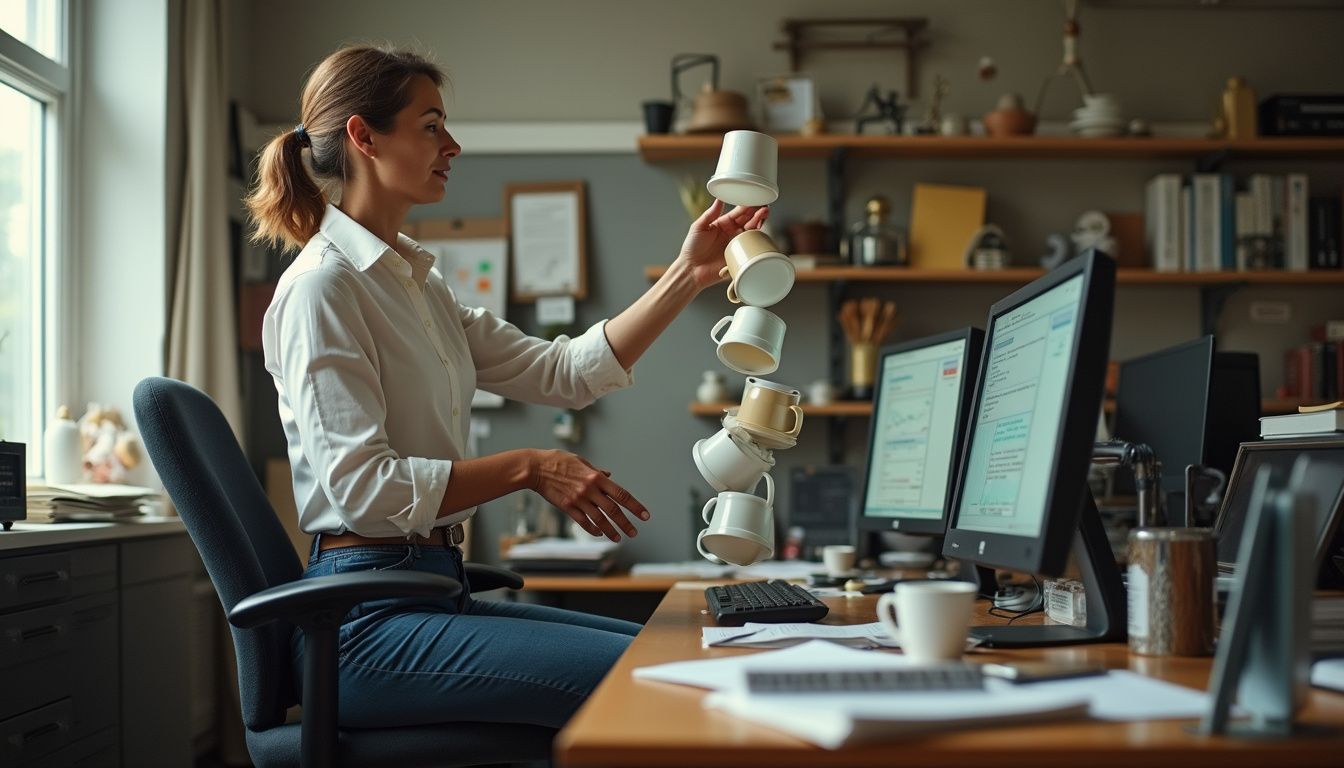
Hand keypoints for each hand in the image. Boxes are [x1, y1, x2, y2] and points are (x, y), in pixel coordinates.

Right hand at [528, 449, 649, 541]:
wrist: (536, 468)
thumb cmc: (558, 461)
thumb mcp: (581, 461)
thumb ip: (596, 471)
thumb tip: (608, 475)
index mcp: (596, 477)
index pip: (621, 494)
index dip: (635, 506)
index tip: (645, 515)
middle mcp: (590, 490)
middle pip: (613, 510)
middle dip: (625, 523)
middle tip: (634, 533)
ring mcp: (578, 499)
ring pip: (599, 519)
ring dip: (610, 530)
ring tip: (618, 538)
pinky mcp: (567, 507)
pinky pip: (583, 521)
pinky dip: (593, 528)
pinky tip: (599, 533)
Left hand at [674, 199, 768, 291]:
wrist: (691, 269)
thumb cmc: (691, 249)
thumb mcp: (698, 227)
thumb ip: (710, 213)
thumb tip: (719, 198)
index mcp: (723, 224)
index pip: (738, 212)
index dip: (746, 205)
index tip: (753, 199)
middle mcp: (732, 233)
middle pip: (748, 220)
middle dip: (757, 211)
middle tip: (763, 205)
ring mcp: (737, 244)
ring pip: (752, 231)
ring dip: (759, 221)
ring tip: (764, 213)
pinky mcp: (739, 255)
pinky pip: (751, 246)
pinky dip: (758, 238)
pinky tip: (760, 229)